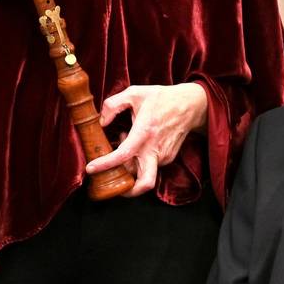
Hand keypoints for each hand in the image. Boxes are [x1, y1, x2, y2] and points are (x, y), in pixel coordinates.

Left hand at [85, 83, 208, 196]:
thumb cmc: (162, 98)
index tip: (91, 168)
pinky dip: (139, 159)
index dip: (105, 164)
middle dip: (128, 191)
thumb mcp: (135, 93)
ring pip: (142, 171)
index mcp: (145, 132)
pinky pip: (150, 164)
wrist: (191, 104)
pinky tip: (138, 143)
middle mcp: (155, 148)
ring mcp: (164, 155)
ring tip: (126, 145)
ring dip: (130, 166)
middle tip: (113, 185)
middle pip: (145, 183)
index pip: (123, 155)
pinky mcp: (169, 156)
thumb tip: (101, 122)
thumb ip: (113, 105)